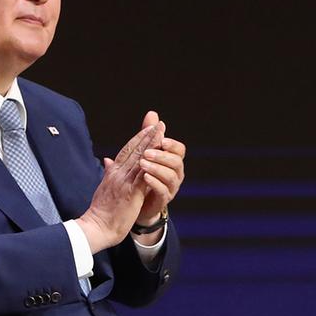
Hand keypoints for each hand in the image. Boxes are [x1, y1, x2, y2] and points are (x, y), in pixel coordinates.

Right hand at [74, 114, 159, 251]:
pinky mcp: (130, 193)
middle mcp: (117, 174)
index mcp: (112, 173)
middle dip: (147, 136)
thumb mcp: (104, 187)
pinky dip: (150, 164)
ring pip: (139, 159)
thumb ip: (108, 172)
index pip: (126, 151)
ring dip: (151, 145)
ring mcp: (124, 182)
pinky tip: (158, 156)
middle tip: (158, 123)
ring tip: (160, 132)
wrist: (96, 227)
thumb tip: (107, 160)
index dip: (138, 138)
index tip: (148, 128)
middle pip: (134, 150)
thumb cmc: (101, 211)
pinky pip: (142, 176)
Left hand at [135, 111, 184, 237]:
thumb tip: (152, 113)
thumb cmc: (141, 175)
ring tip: (142, 164)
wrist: (136, 202)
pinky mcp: (163, 200)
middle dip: (162, 156)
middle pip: (177, 162)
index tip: (161, 139)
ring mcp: (171, 188)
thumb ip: (149, 135)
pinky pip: (163, 191)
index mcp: (172, 161)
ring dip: (157, 169)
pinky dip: (154, 183)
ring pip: (171, 177)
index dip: (172, 144)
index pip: (180, 150)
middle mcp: (175, 174)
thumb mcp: (144, 153)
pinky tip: (144, 177)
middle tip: (147, 152)